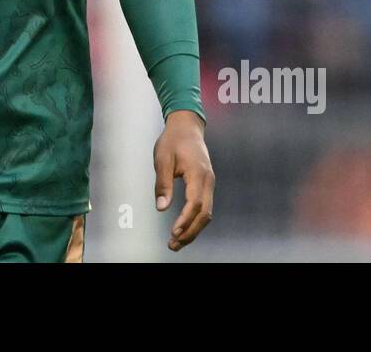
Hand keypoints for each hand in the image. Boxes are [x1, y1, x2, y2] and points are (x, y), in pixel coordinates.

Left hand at [153, 109, 213, 250]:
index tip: (173, 232)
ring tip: (176, 242)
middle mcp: (208, 181)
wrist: (187, 126)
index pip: (195, 203)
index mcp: (198, 174)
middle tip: (173, 245)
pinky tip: (184, 228)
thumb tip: (161, 208)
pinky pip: (205, 207)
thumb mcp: (162, 159)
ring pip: (207, 213)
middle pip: (204, 214)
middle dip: (190, 232)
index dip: (185, 220)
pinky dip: (196, 221)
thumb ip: (162, 183)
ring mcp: (209, 183)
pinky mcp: (206, 185)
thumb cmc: (173, 140)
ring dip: (193, 229)